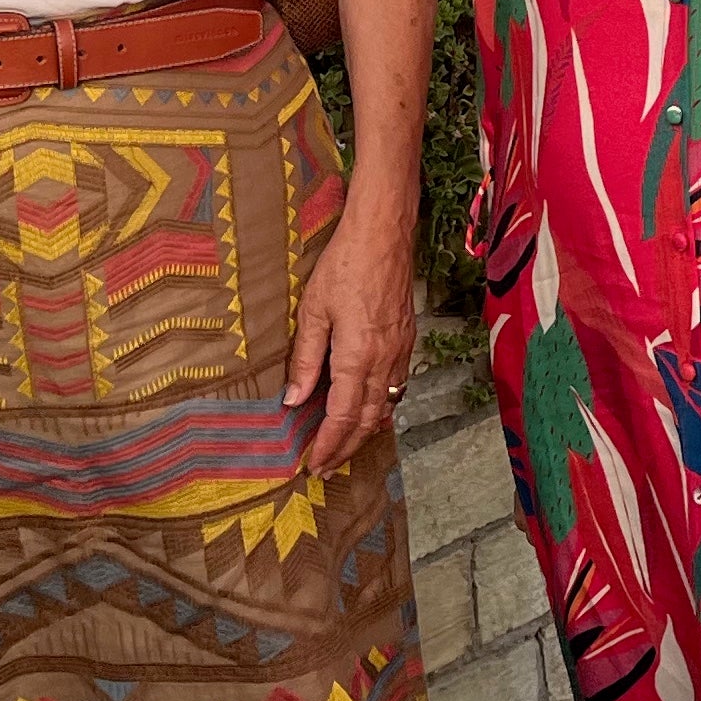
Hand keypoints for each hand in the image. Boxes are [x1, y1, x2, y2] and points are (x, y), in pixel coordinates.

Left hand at [290, 184, 417, 473]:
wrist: (384, 234)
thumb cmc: (345, 265)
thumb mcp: (313, 311)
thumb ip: (306, 359)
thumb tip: (293, 400)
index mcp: (357, 357)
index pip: (342, 417)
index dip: (328, 445)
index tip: (314, 464)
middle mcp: (384, 361)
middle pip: (367, 420)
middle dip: (347, 448)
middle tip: (327, 467)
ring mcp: (400, 351)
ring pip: (386, 406)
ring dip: (365, 432)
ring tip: (345, 448)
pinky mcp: (407, 339)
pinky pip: (397, 386)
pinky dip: (382, 408)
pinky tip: (371, 411)